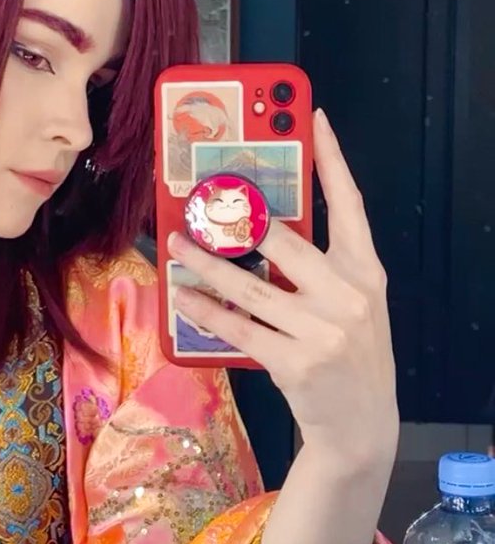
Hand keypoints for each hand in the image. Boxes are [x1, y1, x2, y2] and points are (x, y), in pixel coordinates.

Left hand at [168, 109, 397, 462]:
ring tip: (175, 244)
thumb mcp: (353, 301)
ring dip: (206, 264)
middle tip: (202, 198)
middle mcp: (350, 296)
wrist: (363, 425)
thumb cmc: (349, 352)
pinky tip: (182, 297)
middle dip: (239, 219)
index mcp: (366, 272)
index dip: (333, 158)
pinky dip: (206, 311)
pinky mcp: (296, 363)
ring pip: (250, 287)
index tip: (313, 118)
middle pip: (285, 242)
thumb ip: (322, 264)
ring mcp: (323, 332)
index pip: (351, 204)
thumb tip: (263, 222)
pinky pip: (238, 328)